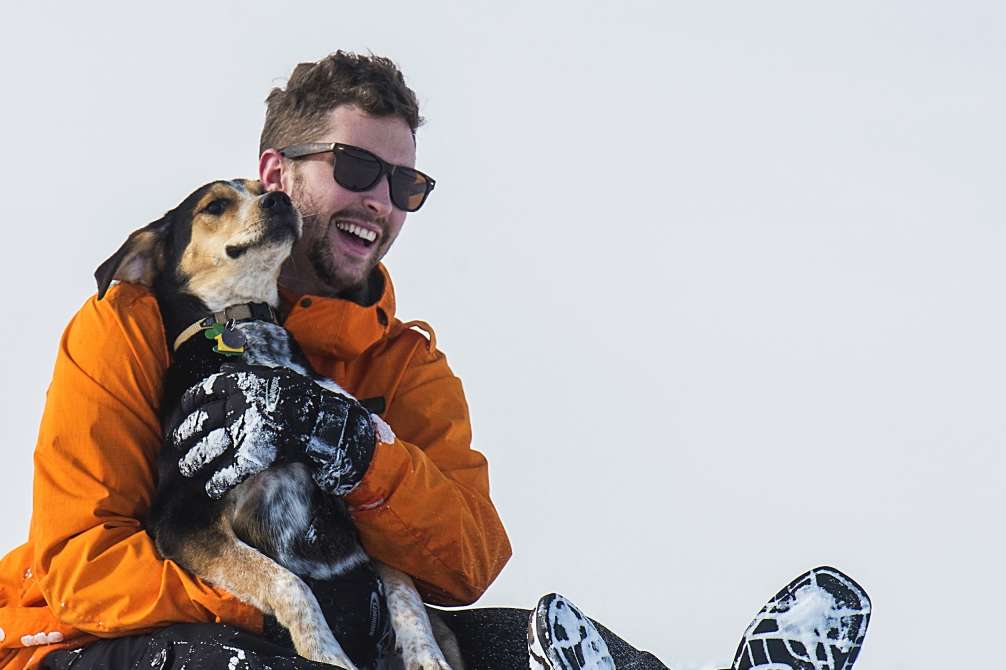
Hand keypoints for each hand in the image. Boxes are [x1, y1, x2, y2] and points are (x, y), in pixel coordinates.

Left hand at [166, 364, 375, 498]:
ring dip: (193, 461)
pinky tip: (210, 488)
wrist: (324, 420)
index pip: (203, 392)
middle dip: (184, 435)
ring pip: (206, 449)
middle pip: (199, 422)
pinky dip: (216, 483)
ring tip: (186, 469)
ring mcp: (244, 431)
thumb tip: (224, 362)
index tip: (185, 411)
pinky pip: (227, 472)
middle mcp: (237, 406)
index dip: (189, 404)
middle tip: (177, 444)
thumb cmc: (300, 396)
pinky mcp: (254, 455)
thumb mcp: (274, 373)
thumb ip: (247, 368)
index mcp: (240, 384)